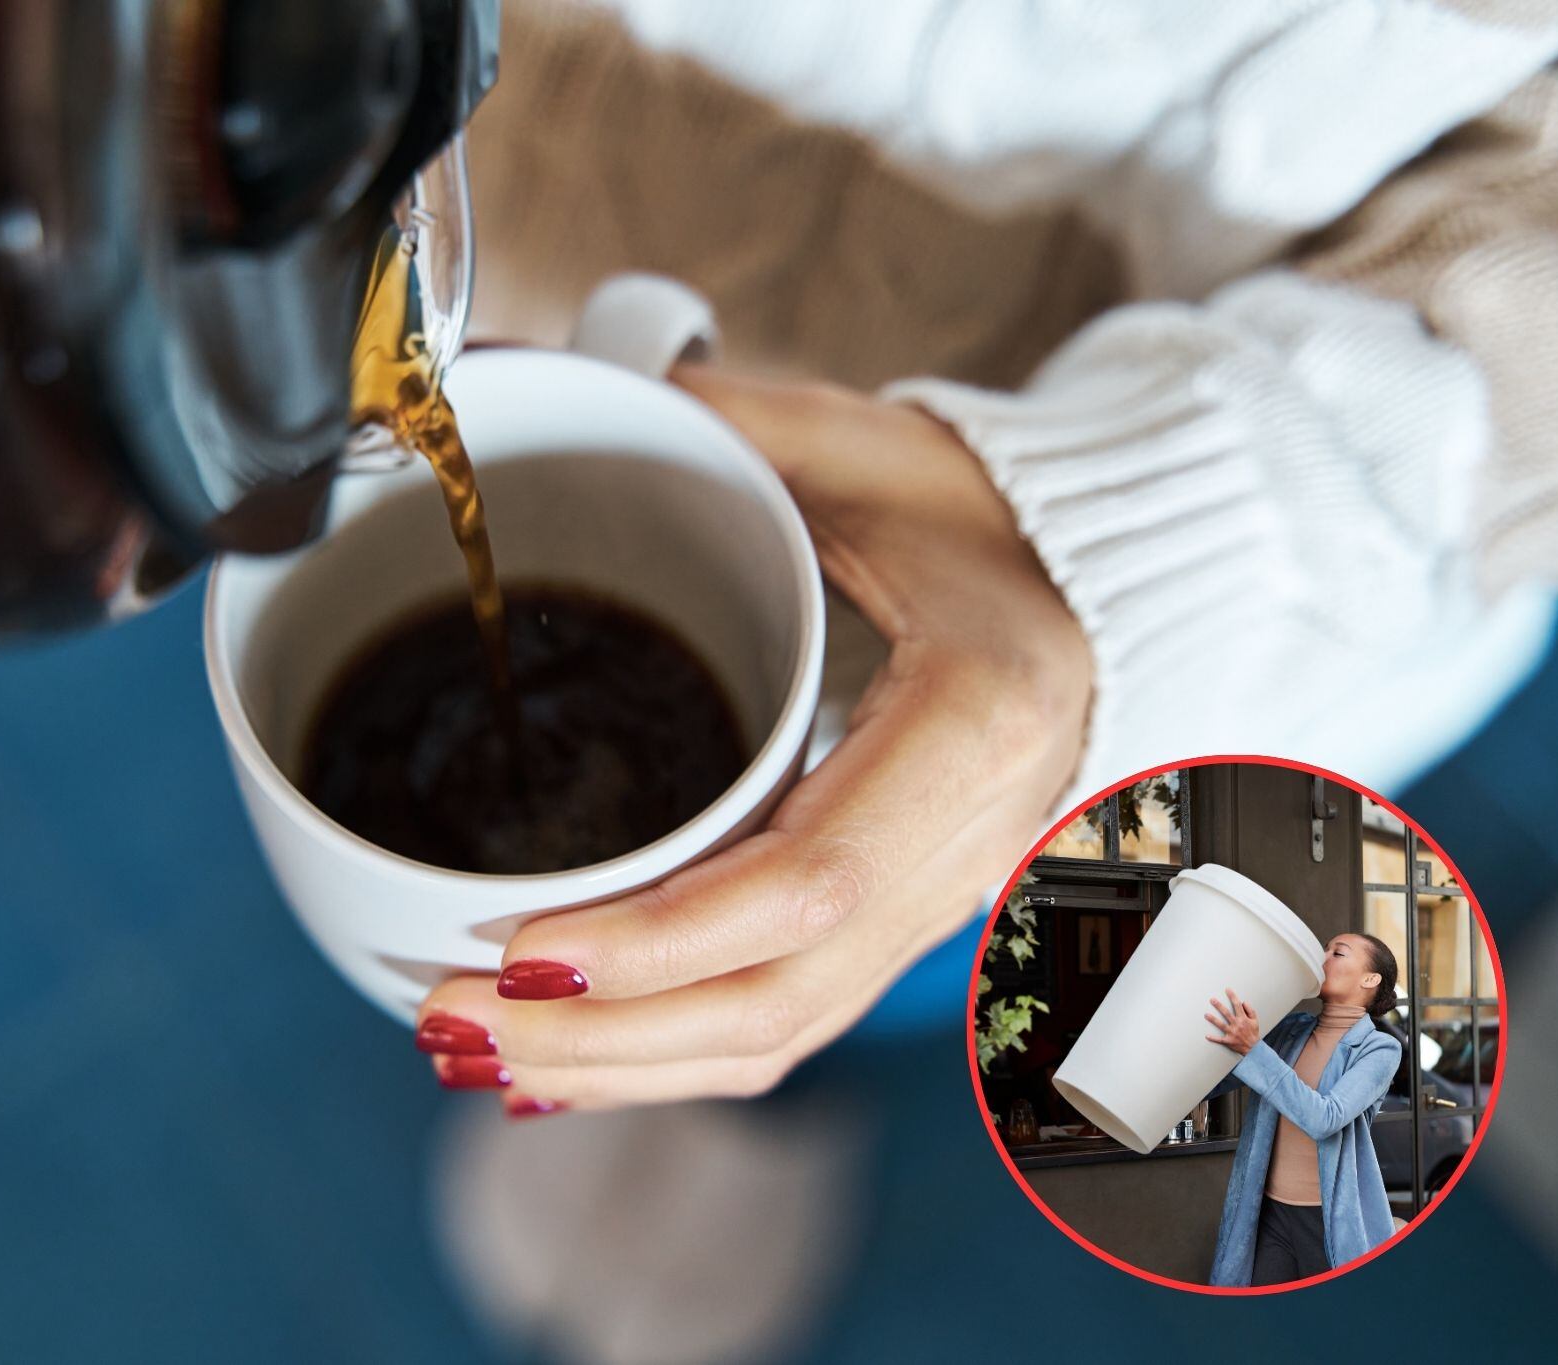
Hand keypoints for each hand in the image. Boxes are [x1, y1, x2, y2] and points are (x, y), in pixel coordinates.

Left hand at [414, 366, 1092, 1112]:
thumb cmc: (994, 512)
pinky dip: (669, 1056)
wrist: (1109, 583)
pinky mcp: (905, 922)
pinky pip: (786, 1018)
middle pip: (774, 1001)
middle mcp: (967, 845)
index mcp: (973, 725)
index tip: (518, 949)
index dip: (656, 939)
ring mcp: (943, 902)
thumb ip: (715, 423)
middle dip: (600, 1038)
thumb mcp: (861, 449)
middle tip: (448, 1019)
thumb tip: (530, 383)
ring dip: (618, 1069)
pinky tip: (571, 1064)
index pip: (807, 883)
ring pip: (775, 1035)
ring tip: (475, 1052)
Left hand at [1205, 989, 1260, 1054]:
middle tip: (1212, 1000)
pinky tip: (1207, 1036)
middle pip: (1226, 1013)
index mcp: (1243, 1019)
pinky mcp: (1229, 1041)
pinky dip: (1213, 1038)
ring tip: (1206, 1015)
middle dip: (1219, 1006)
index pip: (1237, 1005)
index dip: (1232, 997)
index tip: (1227, 990)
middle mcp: (1237, 1025)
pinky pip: (1220, 1039)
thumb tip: (1244, 1002)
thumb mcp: (1255, 1021)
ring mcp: (1232, 1033)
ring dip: (1213, 1020)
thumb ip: (1250, 1010)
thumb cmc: (1253, 1033)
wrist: (1254, 1048)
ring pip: (1221, 1025)